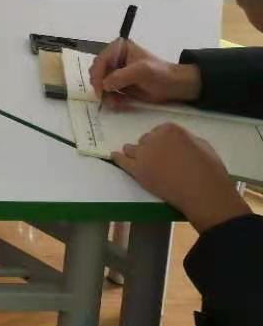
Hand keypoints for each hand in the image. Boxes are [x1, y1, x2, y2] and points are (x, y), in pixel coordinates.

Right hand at [89, 39, 201, 105]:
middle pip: (97, 71)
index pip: (100, 60)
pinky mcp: (120, 84)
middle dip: (99, 85)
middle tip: (104, 97)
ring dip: (105, 94)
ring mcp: (116, 71)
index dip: (97, 74)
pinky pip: (108, 92)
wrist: (176, 86)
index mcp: (119, 48)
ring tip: (113, 103)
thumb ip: (121, 76)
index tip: (100, 89)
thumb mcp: (142, 71)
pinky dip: (110, 98)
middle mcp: (115, 58)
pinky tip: (118, 103)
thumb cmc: (161, 74)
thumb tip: (104, 85)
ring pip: (100, 83)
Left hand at [113, 123, 249, 232]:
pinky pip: (122, 161)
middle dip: (151, 148)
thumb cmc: (210, 171)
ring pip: (132, 149)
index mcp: (170, 130)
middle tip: (160, 160)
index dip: (164, 141)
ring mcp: (143, 154)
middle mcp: (153, 138)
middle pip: (146, 140)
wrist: (205, 195)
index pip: (160, 131)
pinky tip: (114, 156)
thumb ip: (186, 139)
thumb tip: (177, 142)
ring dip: (137, 153)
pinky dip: (118, 158)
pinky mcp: (137, 170)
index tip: (169, 150)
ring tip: (141, 160)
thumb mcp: (203, 146)